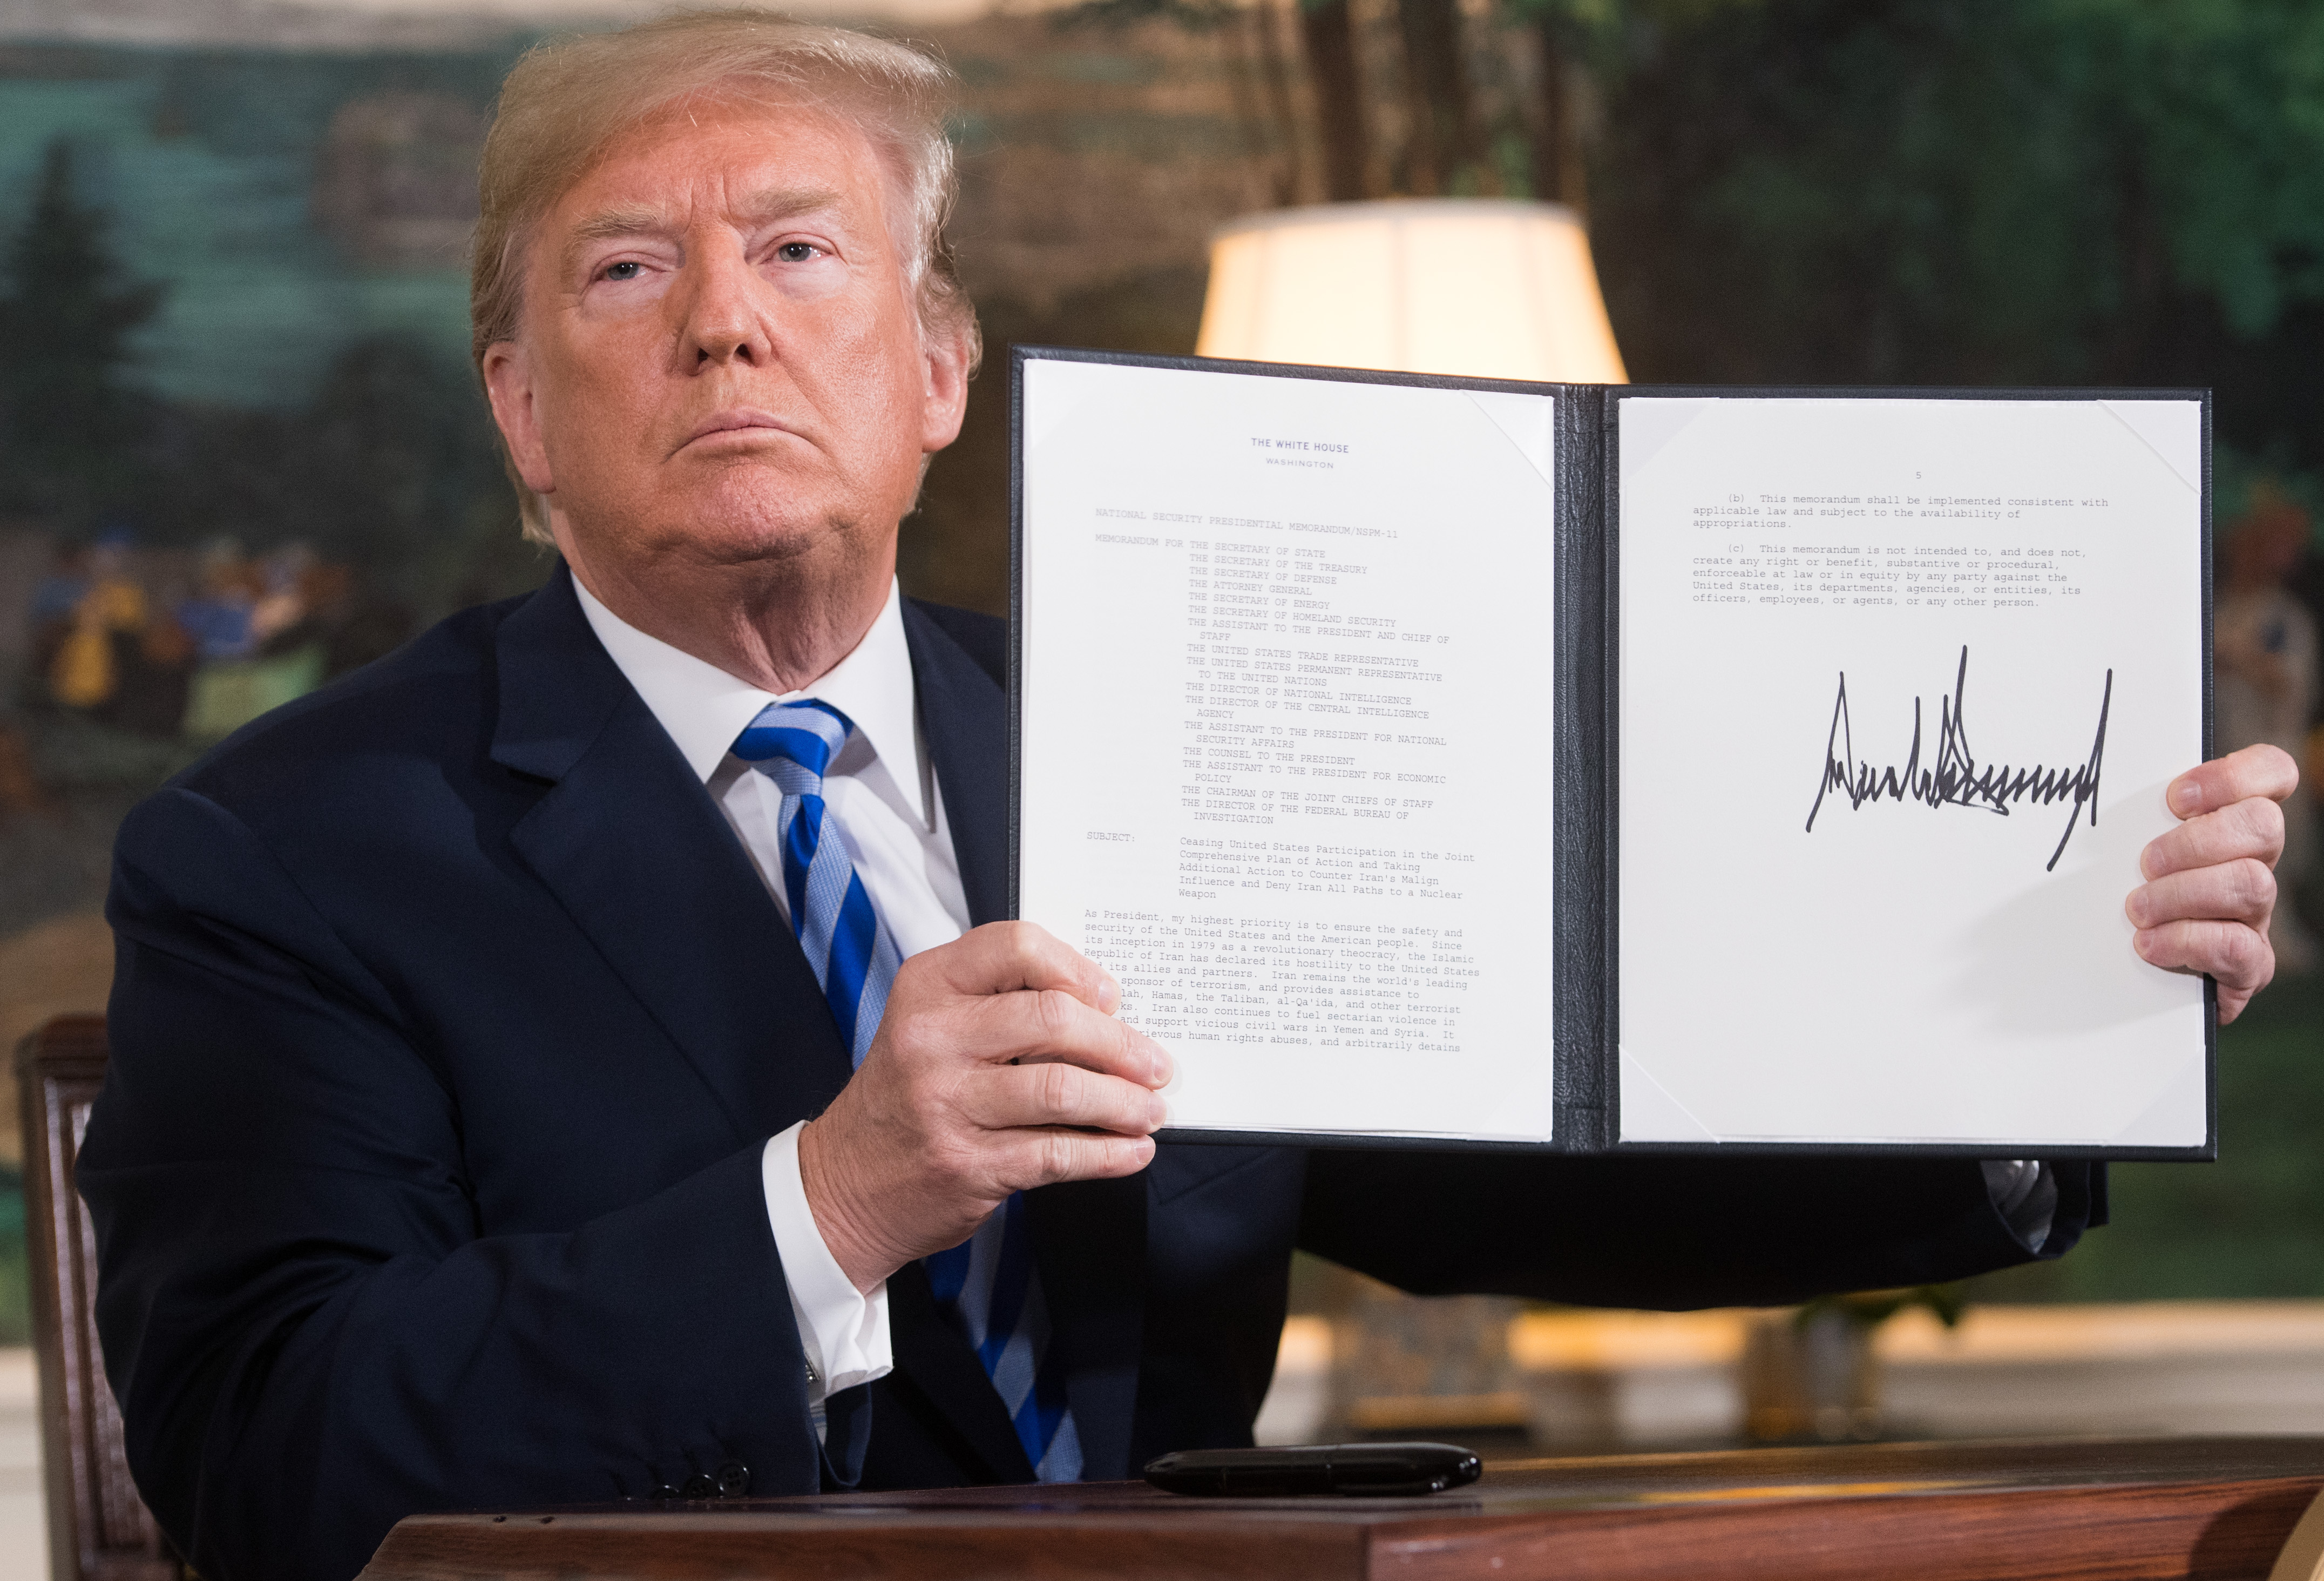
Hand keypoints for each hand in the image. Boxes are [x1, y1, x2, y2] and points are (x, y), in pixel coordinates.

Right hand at [796, 922, 1171, 1291]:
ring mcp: (945, 1103)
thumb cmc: (908, 1096)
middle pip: (1052, 1018)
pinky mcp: (966, 1164)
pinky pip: (1057, 1154)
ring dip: (1126, 1103)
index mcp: (928, 986)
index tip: (1112, 999)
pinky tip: (1130, 1150)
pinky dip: (1108, 1153)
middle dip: (1121, 1044)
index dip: (1078, 969)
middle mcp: (931, 1038)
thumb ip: (1003, 1004)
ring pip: (1063, 1090)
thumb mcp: (934, 1024)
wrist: (846, 1181)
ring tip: (1151, 1109)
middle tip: (1155, 1064)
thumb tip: (1106, 1012)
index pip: (1018, 947)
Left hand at [2126, 743, 2299, 1022]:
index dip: (2234, 776)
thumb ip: (2128, 819)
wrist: (2127, 980)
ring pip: (2254, 884)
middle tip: (2146, 863)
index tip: (2176, 797)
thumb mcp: (2121, 849)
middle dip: (2197, 841)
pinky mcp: (2248, 966)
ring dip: (2184, 893)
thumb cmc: (2120, 896)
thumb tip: (2092, 789)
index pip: (2271, 773)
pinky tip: (2149, 944)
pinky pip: (2239, 947)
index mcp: (2230, 823)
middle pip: (2264, 826)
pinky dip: (2186, 942)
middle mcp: (2254, 863)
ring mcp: (2256, 915)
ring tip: (2138, 908)